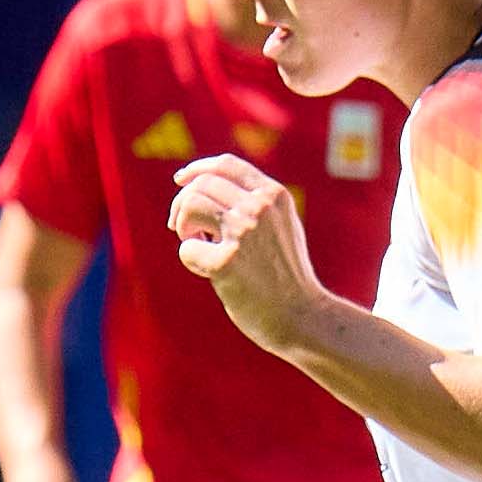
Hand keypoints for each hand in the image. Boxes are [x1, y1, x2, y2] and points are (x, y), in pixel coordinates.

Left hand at [167, 154, 328, 354]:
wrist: (301, 317)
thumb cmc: (287, 278)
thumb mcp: (282, 227)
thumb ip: (257, 206)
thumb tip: (209, 189)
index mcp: (275, 195)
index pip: (227, 165)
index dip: (197, 169)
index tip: (180, 180)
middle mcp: (261, 207)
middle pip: (202, 185)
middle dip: (182, 204)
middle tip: (182, 229)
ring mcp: (245, 232)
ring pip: (191, 205)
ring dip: (182, 225)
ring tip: (196, 245)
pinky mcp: (227, 262)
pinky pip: (188, 249)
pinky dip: (191, 260)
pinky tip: (208, 272)